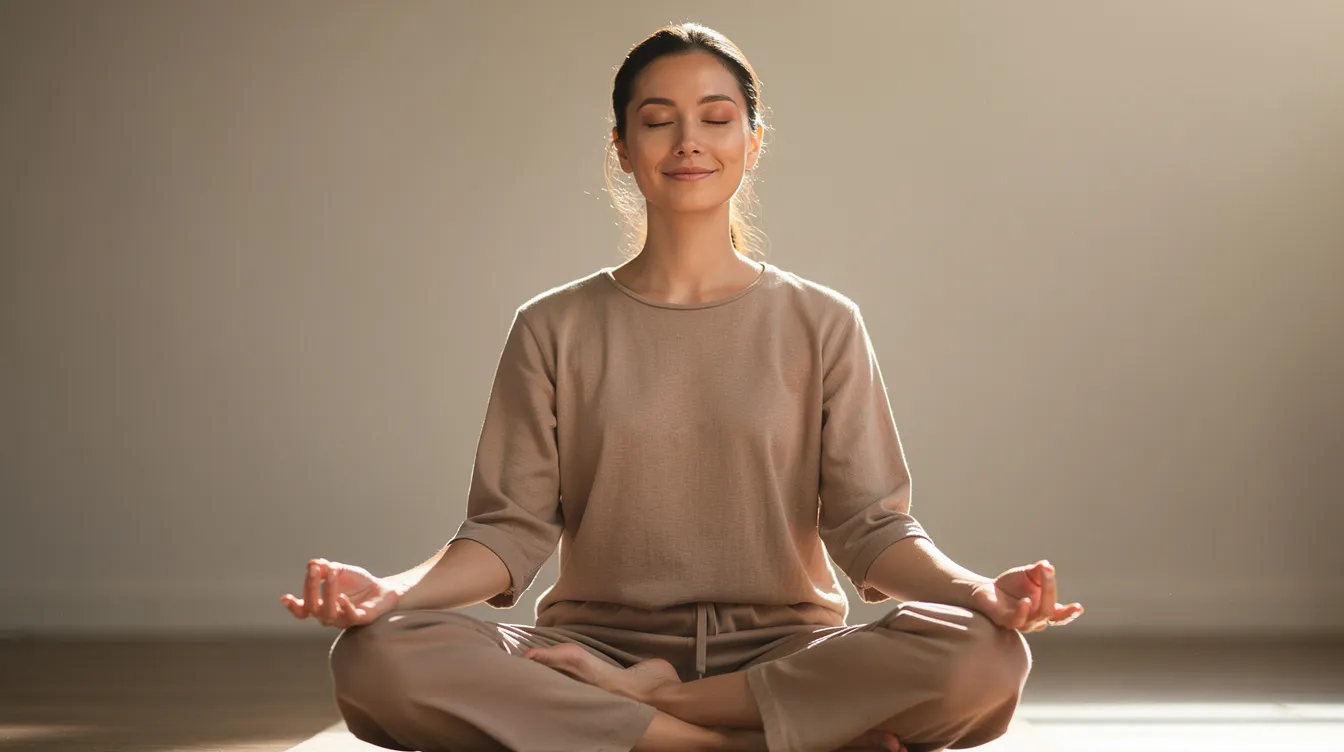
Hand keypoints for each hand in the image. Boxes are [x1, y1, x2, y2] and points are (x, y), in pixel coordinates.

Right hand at [280, 558, 399, 627]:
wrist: (382, 589)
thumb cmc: (357, 582)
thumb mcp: (339, 571)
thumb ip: (325, 568)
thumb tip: (312, 563)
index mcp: (321, 605)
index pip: (302, 610)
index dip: (292, 606)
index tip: (285, 597)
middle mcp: (329, 616)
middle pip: (312, 608)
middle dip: (311, 587)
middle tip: (314, 570)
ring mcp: (344, 619)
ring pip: (328, 613)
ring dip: (328, 592)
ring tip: (332, 574)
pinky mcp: (360, 619)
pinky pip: (350, 617)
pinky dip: (345, 607)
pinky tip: (342, 597)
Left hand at [969, 560, 1083, 632]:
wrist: (987, 589)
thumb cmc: (1011, 584)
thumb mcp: (1028, 574)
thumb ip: (1039, 572)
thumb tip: (1047, 566)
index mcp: (1044, 609)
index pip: (1060, 615)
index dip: (1070, 613)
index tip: (1079, 607)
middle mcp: (1035, 619)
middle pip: (1049, 611)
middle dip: (1050, 591)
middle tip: (1047, 572)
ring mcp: (1021, 622)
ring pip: (1036, 618)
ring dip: (1039, 602)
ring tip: (1038, 584)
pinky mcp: (1006, 621)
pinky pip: (1017, 621)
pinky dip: (1023, 612)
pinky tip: (1025, 601)